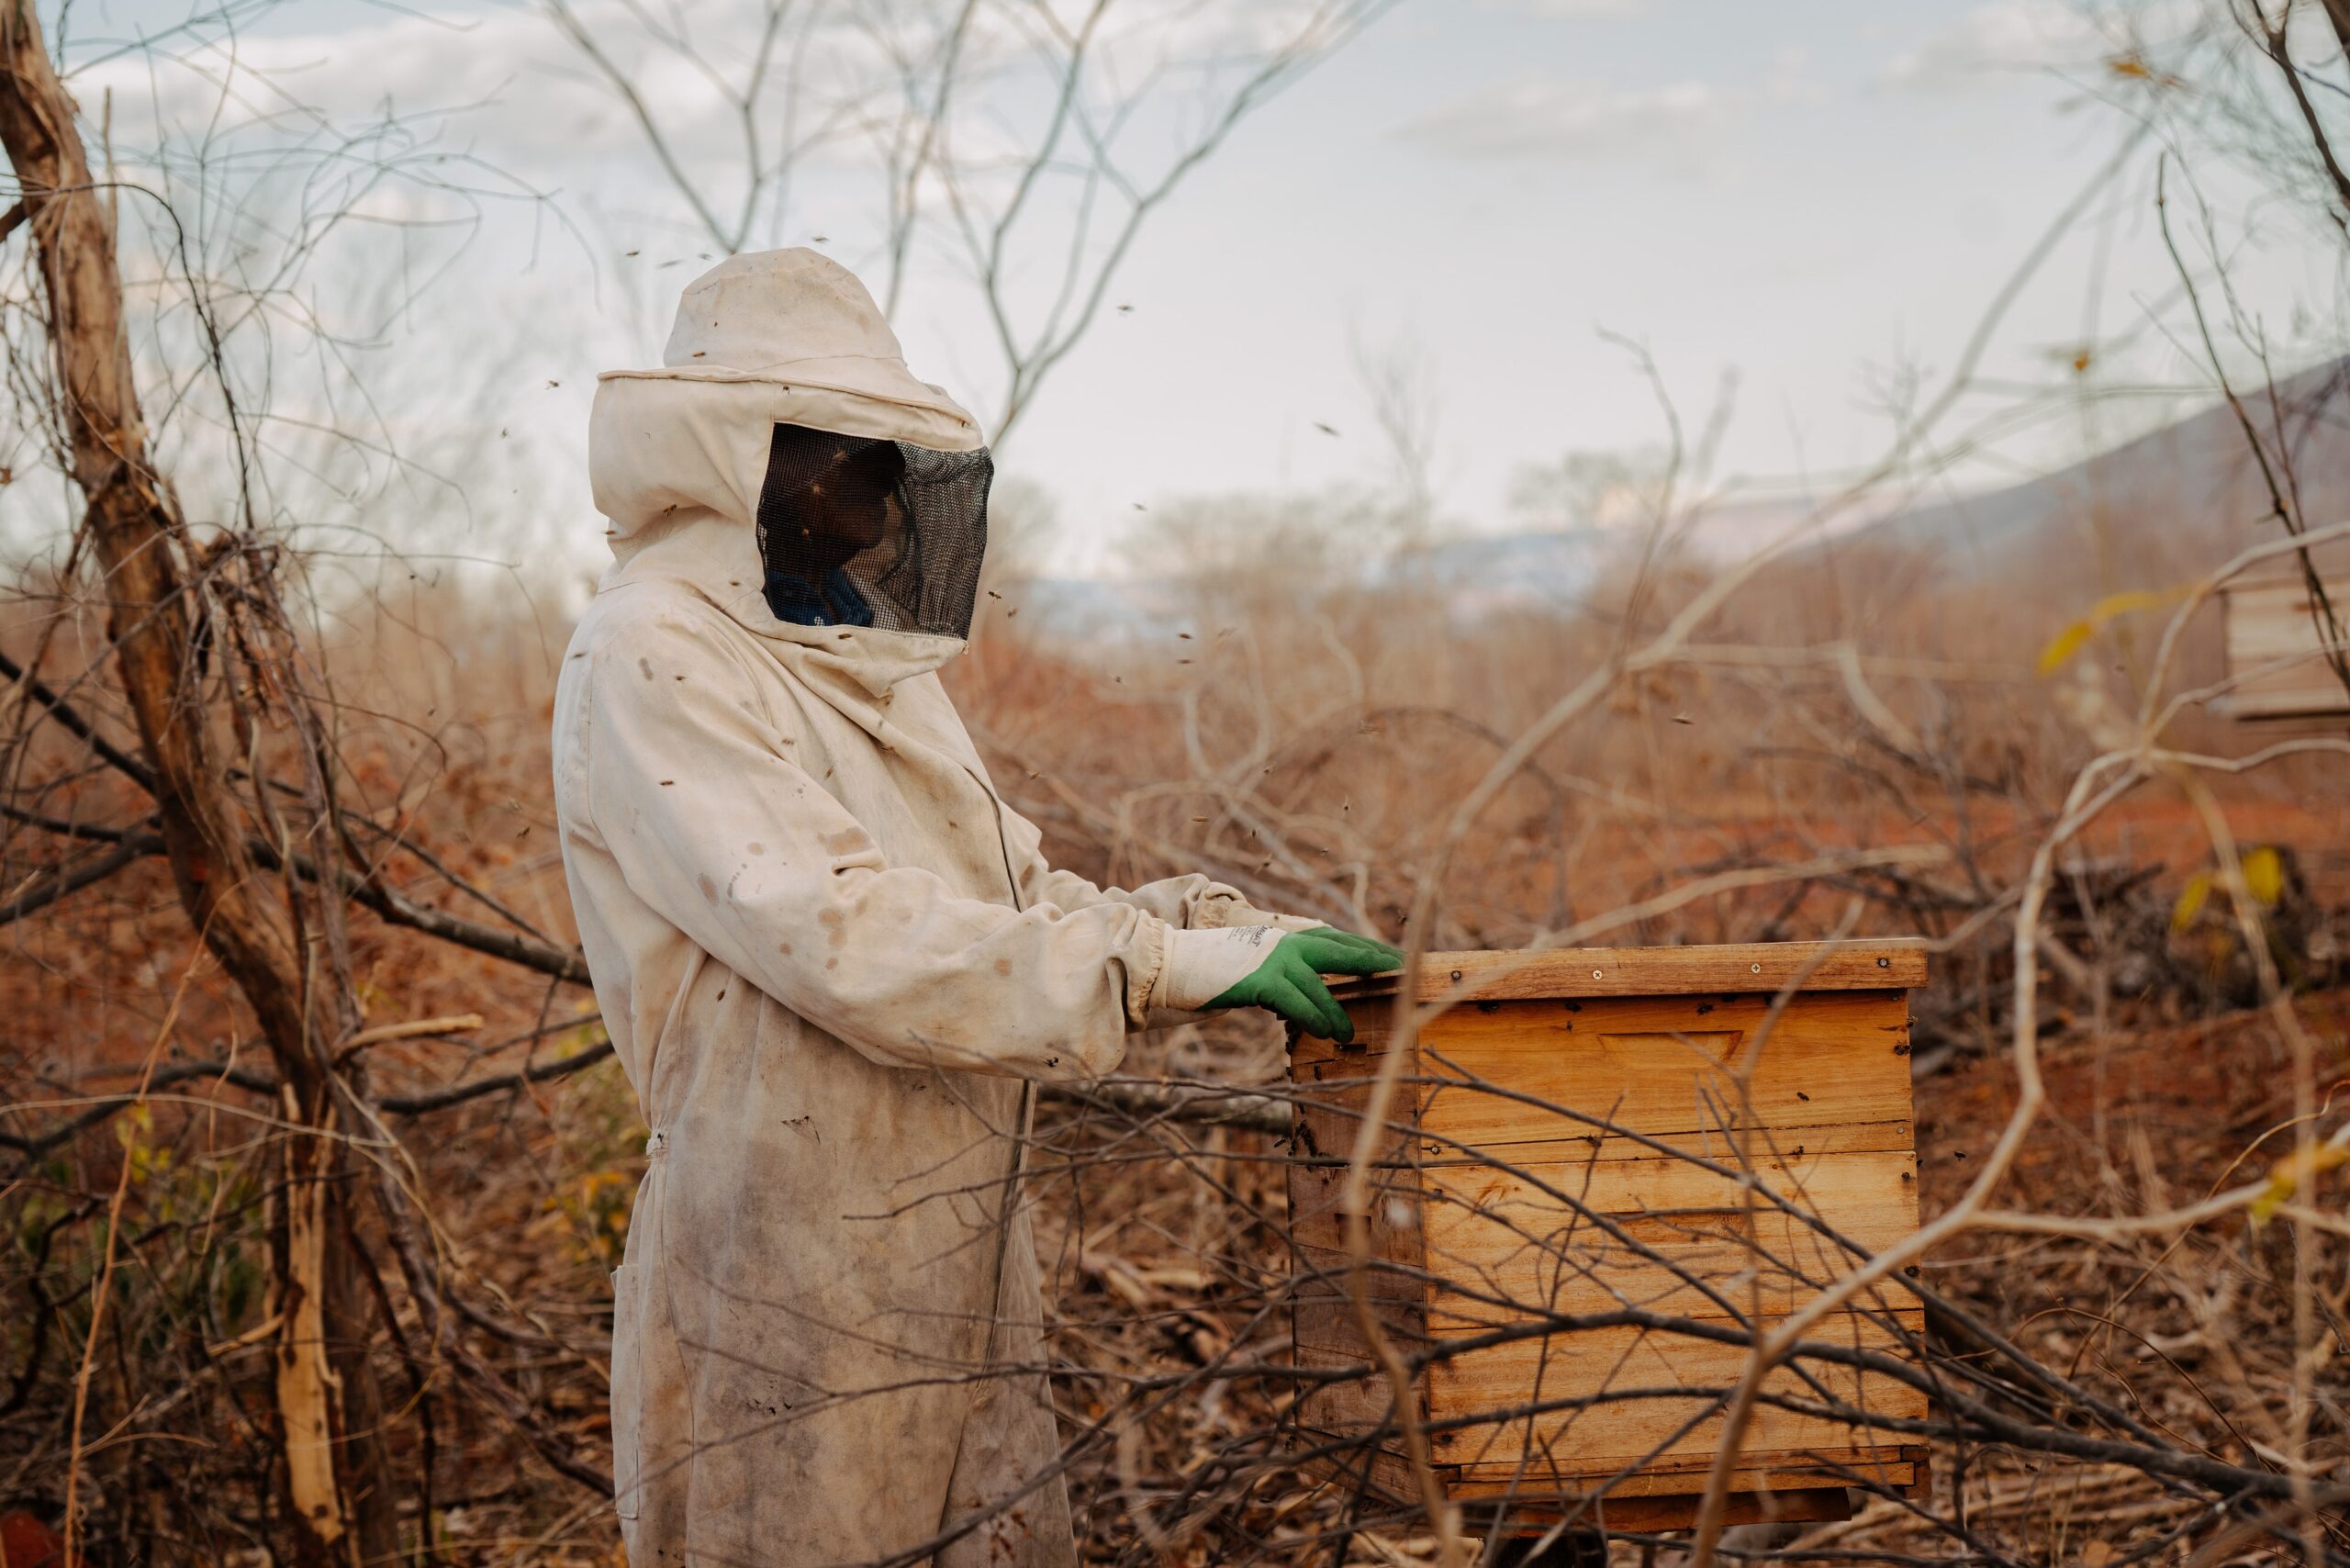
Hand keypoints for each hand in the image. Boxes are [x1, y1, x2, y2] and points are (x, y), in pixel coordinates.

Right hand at [1204, 927, 1402, 1043]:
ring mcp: (1272, 959)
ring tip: (1350, 1034)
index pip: (1337, 939)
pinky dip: (1313, 1017)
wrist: (1173, 964)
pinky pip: (1295, 1000)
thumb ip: (1288, 980)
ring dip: (1338, 1012)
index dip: (1366, 949)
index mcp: (1287, 939)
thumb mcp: (1258, 971)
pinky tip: (1325, 1033)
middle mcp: (1285, 943)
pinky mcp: (1257, 979)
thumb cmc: (1215, 973)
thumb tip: (1316, 1003)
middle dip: (1373, 961)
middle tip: (1404, 971)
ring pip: (1319, 984)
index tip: (1395, 958)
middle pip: (1340, 949)